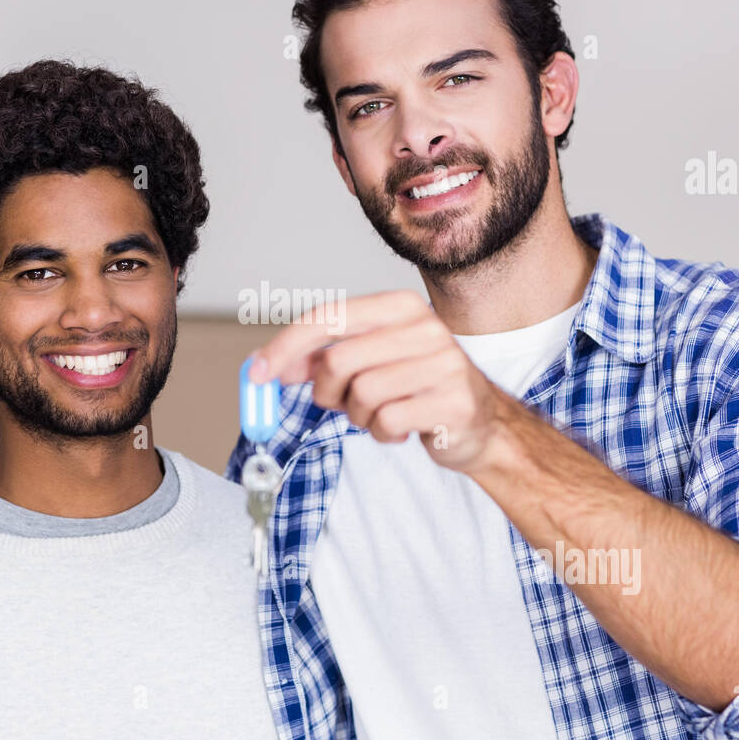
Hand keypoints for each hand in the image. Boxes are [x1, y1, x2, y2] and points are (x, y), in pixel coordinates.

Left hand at [248, 290, 510, 473]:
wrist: (481, 423)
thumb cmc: (416, 387)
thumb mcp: (369, 361)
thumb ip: (323, 357)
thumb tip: (269, 366)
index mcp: (399, 306)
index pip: (327, 317)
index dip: (285, 347)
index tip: (257, 375)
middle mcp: (425, 327)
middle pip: (338, 360)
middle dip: (326, 391)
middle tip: (341, 403)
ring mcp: (444, 364)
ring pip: (361, 394)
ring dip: (358, 416)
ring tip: (380, 414)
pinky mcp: (453, 403)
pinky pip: (388, 422)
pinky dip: (383, 433)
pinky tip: (402, 428)